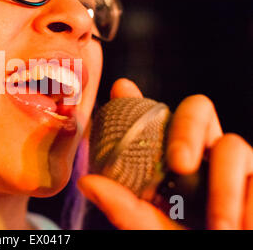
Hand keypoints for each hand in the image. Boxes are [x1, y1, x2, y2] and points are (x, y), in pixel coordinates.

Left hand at [78, 78, 252, 229]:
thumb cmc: (180, 240)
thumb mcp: (148, 225)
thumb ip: (122, 206)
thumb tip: (86, 182)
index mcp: (168, 157)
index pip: (153, 117)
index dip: (136, 100)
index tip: (121, 88)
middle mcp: (200, 150)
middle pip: (197, 109)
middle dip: (188, 129)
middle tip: (180, 164)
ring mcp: (233, 162)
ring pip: (233, 145)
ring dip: (224, 189)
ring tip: (221, 228)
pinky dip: (249, 206)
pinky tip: (242, 228)